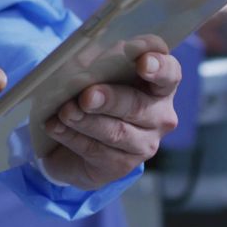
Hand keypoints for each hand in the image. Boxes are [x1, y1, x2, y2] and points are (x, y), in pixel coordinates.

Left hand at [41, 36, 181, 189]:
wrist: (71, 140)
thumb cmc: (90, 94)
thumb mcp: (94, 71)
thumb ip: (97, 62)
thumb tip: (85, 61)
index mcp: (159, 85)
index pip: (169, 73)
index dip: (159, 66)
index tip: (143, 62)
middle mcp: (159, 115)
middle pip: (138, 105)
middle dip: (111, 99)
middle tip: (87, 96)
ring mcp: (143, 143)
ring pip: (116, 132)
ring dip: (87, 121)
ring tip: (65, 112)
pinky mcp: (122, 165)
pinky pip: (97, 151)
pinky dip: (73, 137)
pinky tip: (56, 127)